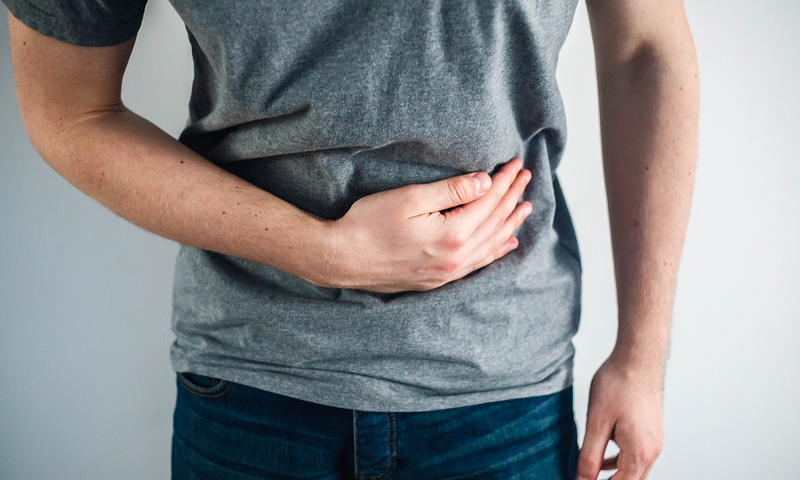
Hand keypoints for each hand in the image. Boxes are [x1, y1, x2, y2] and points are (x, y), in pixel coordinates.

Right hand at [318, 158, 532, 292]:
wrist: (341, 259)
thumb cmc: (368, 224)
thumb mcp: (410, 198)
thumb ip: (452, 190)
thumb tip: (486, 182)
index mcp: (452, 235)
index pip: (489, 202)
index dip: (504, 181)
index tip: (516, 164)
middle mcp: (456, 258)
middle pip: (495, 223)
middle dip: (512, 198)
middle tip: (527, 178)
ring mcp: (447, 273)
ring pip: (491, 245)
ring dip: (510, 223)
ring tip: (526, 208)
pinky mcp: (436, 279)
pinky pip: (478, 264)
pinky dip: (495, 251)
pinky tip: (505, 244)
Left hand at [576, 353, 663, 479]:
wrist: (638, 359)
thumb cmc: (618, 385)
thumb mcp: (597, 423)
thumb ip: (590, 455)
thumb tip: (582, 479)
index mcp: (639, 452)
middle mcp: (652, 451)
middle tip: (586, 477)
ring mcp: (654, 441)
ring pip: (635, 470)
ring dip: (614, 475)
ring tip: (591, 472)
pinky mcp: (651, 432)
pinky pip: (636, 456)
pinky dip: (620, 461)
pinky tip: (603, 455)